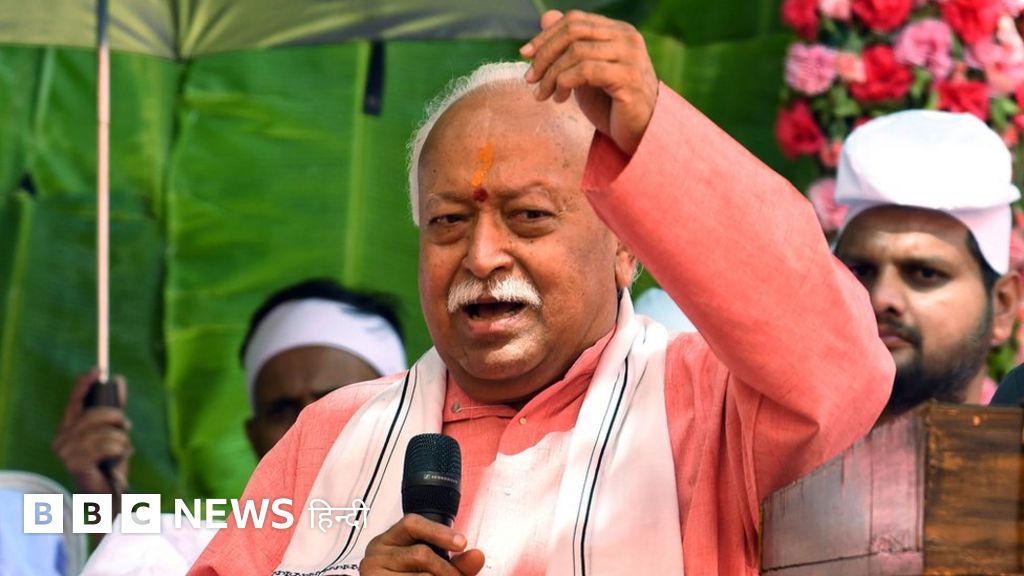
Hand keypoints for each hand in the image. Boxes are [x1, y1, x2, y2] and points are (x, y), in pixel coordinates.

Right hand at [52, 369, 130, 496]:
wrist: (109, 496)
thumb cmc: (110, 464)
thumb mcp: (114, 432)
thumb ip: (115, 407)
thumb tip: (118, 379)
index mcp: (67, 429)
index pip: (74, 401)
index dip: (85, 383)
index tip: (99, 370)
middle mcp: (61, 439)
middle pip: (94, 414)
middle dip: (116, 417)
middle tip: (126, 427)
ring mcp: (66, 453)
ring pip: (104, 431)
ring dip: (121, 439)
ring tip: (122, 449)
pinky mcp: (76, 465)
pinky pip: (107, 446)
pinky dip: (120, 450)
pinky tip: (118, 459)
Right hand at [359, 514, 484, 574]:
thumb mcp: (431, 566)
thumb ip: (456, 562)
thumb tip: (478, 556)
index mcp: (389, 540)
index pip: (411, 523)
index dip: (438, 532)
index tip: (462, 543)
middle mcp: (376, 554)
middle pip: (420, 553)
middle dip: (447, 570)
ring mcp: (373, 572)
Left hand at [520, 9, 658, 154]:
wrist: (639, 133)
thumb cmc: (611, 104)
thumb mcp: (584, 73)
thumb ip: (568, 46)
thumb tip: (546, 16)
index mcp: (618, 31)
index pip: (575, 20)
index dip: (546, 36)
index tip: (525, 55)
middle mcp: (628, 38)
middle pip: (574, 32)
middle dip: (545, 54)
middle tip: (530, 78)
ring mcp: (630, 57)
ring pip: (577, 52)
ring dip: (552, 75)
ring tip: (543, 94)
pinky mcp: (628, 79)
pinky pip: (585, 71)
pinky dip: (564, 84)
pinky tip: (560, 99)